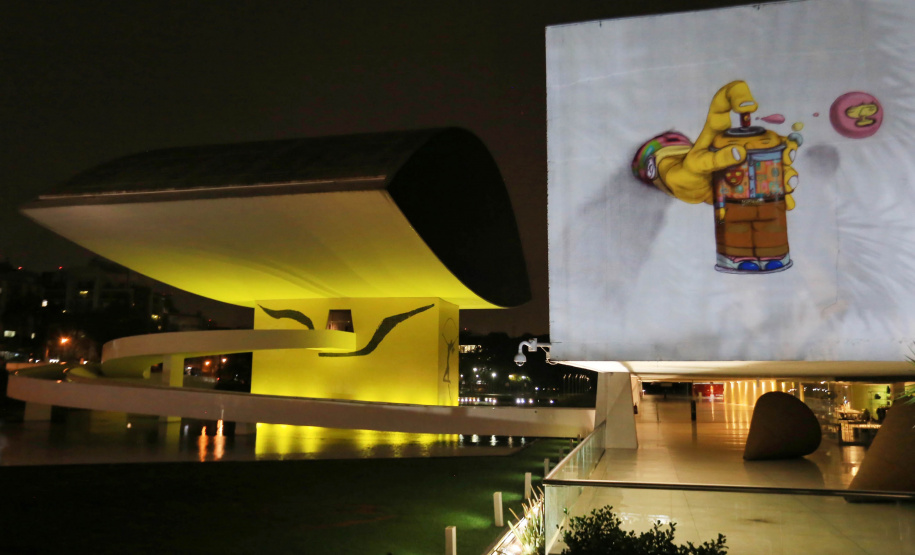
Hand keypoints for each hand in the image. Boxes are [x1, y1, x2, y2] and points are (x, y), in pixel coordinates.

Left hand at [654, 81, 799, 208]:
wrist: (687, 191)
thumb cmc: (689, 172)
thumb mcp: (696, 166)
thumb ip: (713, 160)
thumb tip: (740, 153)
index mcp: (718, 130)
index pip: (724, 102)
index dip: (737, 95)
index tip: (748, 108)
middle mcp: (737, 140)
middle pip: (766, 135)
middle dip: (782, 144)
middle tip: (786, 155)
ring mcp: (747, 158)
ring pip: (774, 156)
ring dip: (785, 167)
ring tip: (788, 180)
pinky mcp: (750, 175)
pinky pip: (770, 178)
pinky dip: (781, 188)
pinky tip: (787, 196)